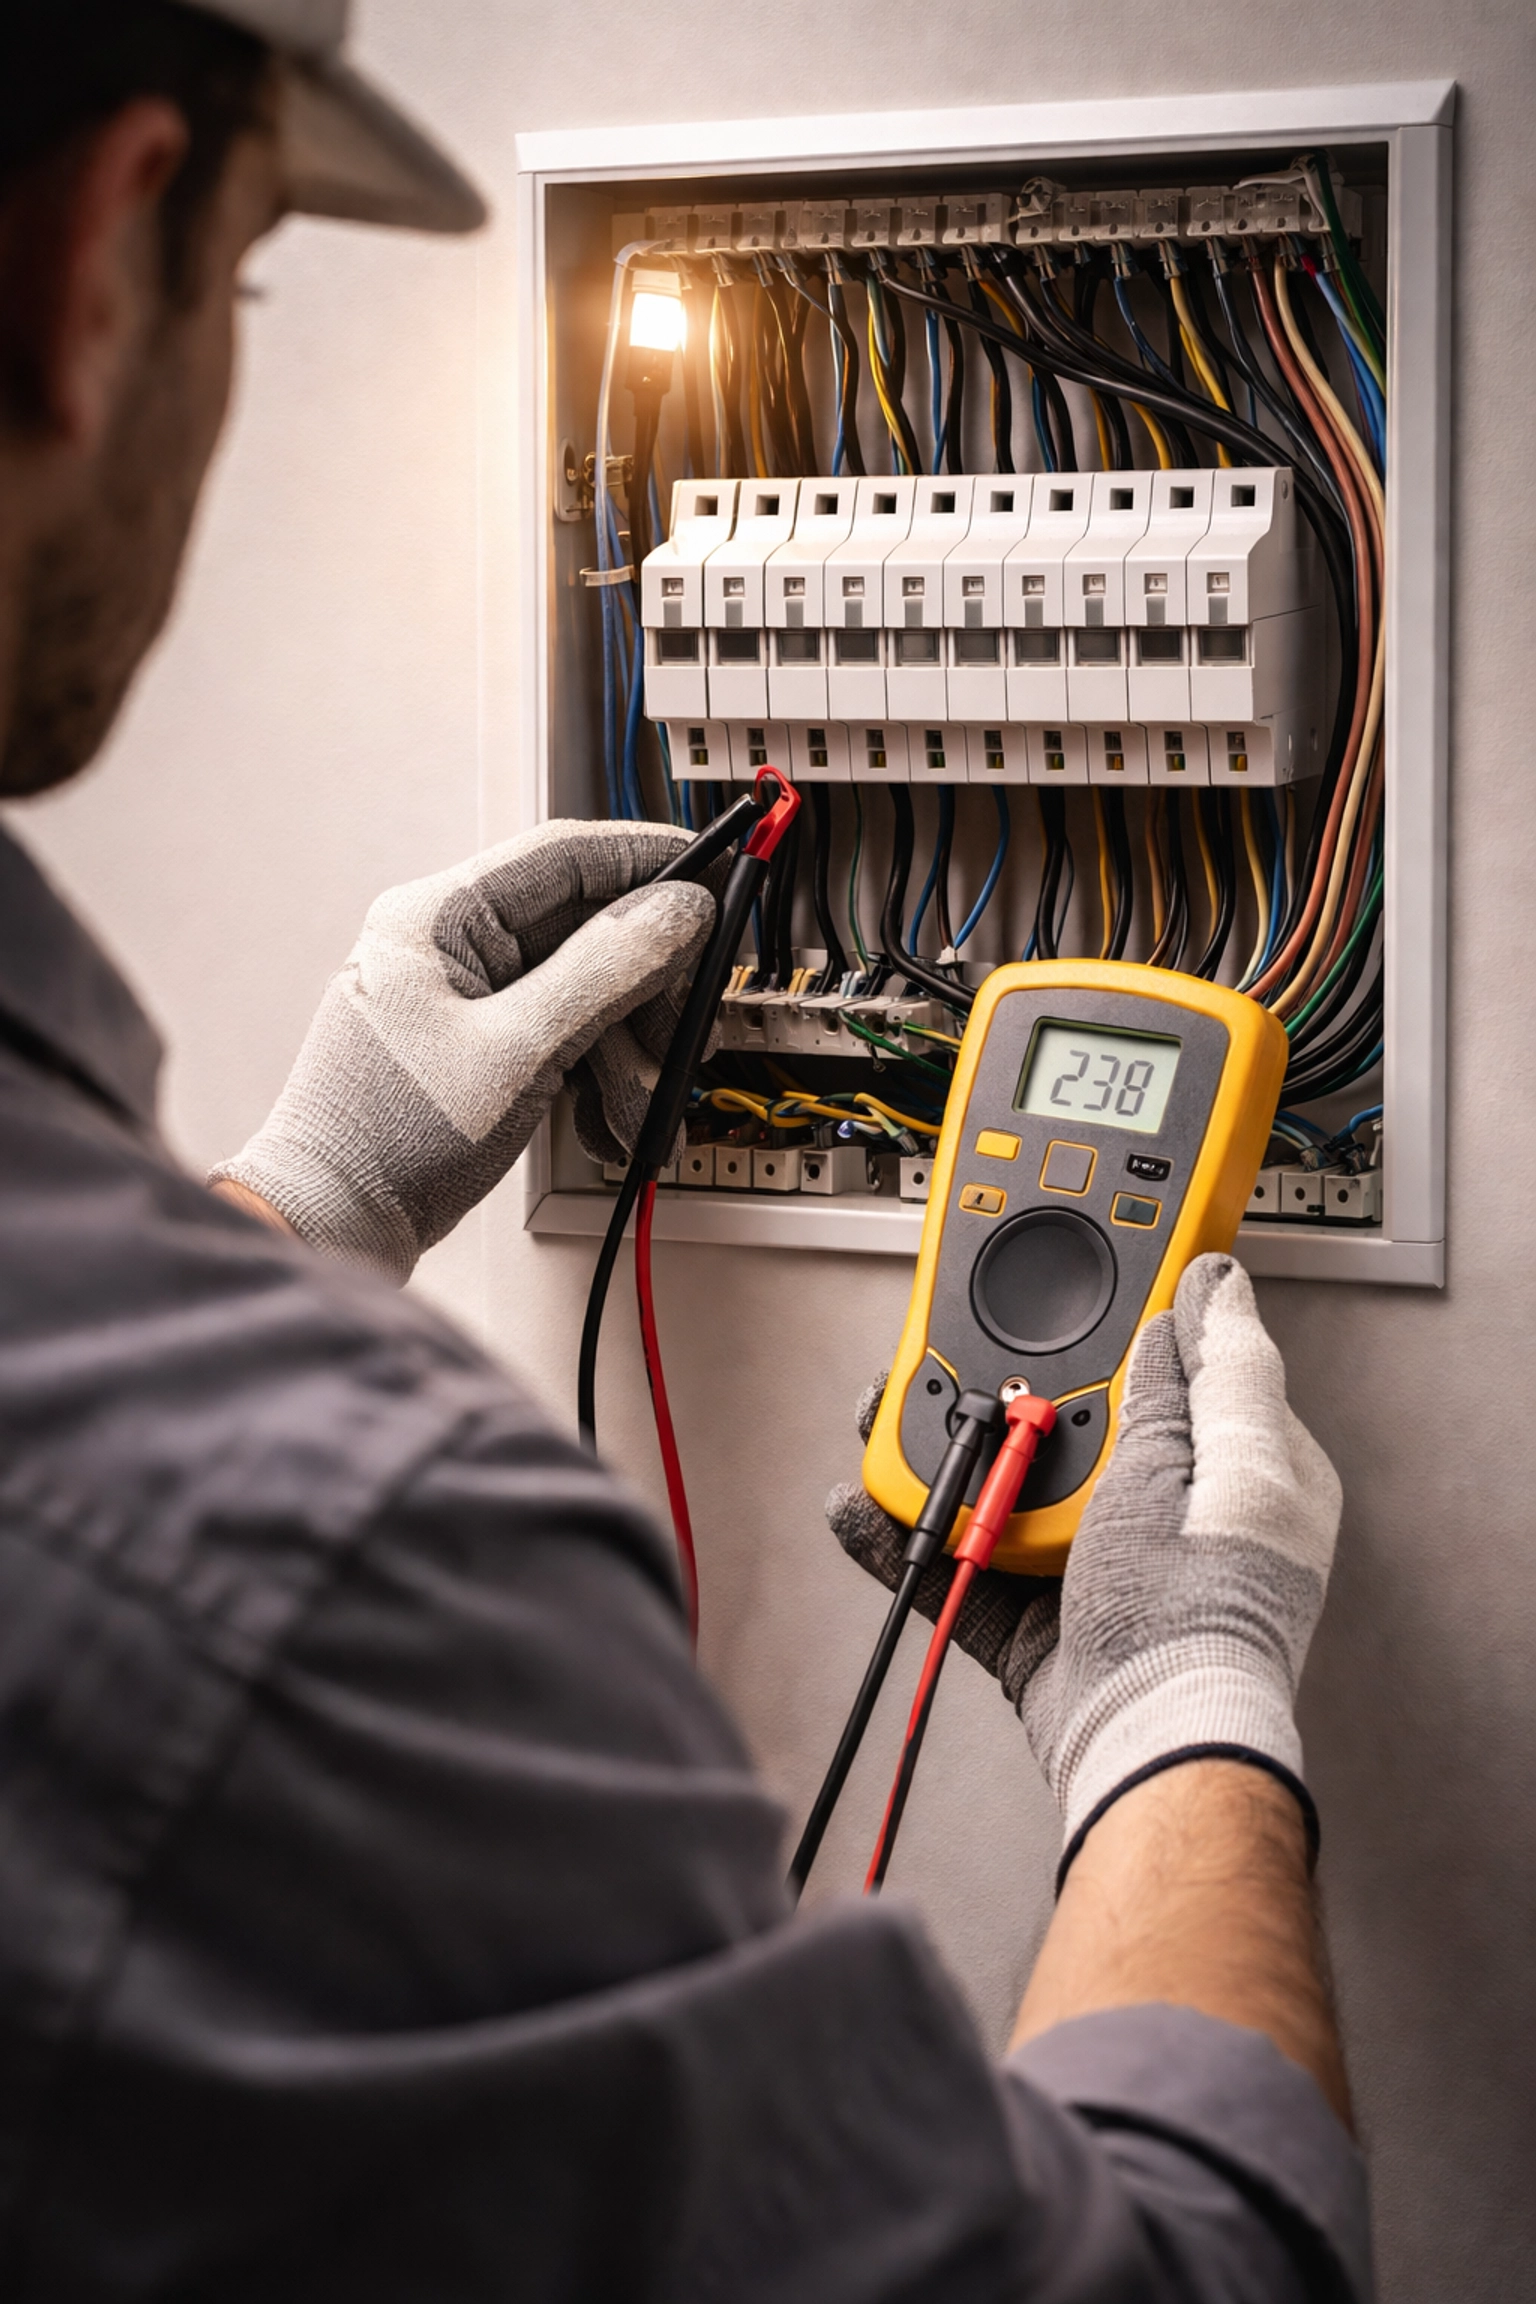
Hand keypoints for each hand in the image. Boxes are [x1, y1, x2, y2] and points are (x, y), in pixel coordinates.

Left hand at [210, 821, 714, 1282]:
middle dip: (649, 995)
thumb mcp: (516, 1052)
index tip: (717, 871)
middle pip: (590, 933)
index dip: (650, 860)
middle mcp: (451, 946)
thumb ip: (603, 972)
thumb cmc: (387, 1141)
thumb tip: (675, 909)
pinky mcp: (481, 1047)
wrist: (332, 1227)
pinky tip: (609, 1126)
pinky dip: (599, 1081)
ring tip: (640, 1116)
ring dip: (630, 1056)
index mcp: (438, 917)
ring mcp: (467, 998)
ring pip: (588, 995)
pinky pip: (565, 1038)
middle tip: (685, 1036)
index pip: (566, 855)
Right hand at [828, 1253, 1340, 1866]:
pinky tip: (867, 1504)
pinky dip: (913, 1534)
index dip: (1122, 1327)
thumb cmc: (1199, 1611)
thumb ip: (1203, 1376)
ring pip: (1011, 1486)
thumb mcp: (1209, 1459)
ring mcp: (1104, 1566)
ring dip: (945, 1457)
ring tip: (889, 1421)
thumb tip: (1213, 1292)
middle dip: (1003, 1391)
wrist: (1145, 1739)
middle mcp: (1170, 1514)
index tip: (1066, 1295)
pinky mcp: (1045, 1617)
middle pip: (1073, 1424)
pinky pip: (968, 1559)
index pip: (1178, 1370)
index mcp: (1232, 1469)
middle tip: (951, 1363)